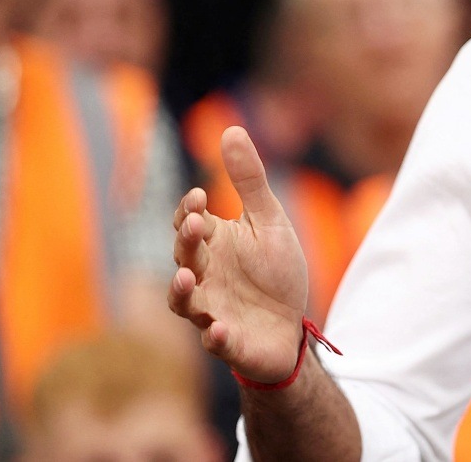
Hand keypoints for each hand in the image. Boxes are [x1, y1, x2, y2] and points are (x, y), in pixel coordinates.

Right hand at [168, 126, 309, 382]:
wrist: (290, 326)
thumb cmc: (274, 271)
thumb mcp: (269, 220)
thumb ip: (250, 180)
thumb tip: (231, 128)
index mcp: (213, 244)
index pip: (190, 223)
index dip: (189, 211)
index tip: (199, 196)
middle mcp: (203, 276)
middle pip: (184, 257)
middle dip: (186, 241)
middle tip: (195, 224)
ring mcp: (211, 310)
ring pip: (184, 302)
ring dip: (180, 291)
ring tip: (184, 276)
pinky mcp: (227, 342)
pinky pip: (214, 342)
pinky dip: (214, 337)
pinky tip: (219, 329)